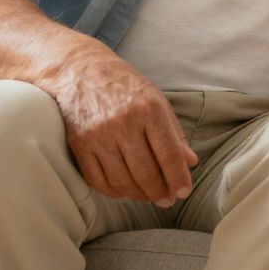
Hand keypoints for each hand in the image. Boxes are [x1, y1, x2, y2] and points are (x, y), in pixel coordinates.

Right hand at [50, 47, 197, 205]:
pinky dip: (113, 191)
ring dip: (138, 195)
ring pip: (122, 180)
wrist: (79, 70)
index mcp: (148, 109)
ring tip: (149, 197)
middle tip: (167, 199)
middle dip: (160, 191)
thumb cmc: (123, 84)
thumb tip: (190, 162)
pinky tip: (125, 191)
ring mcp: (98, 136)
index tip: (184, 191)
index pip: (168, 153)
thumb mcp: (156, 99)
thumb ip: (173, 132)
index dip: (178, 177)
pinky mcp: (79, 145)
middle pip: (145, 172)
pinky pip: (98, 180)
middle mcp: (123, 123)